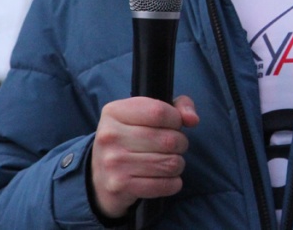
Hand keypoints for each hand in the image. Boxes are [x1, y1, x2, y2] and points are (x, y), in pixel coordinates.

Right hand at [90, 95, 199, 218]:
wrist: (100, 177)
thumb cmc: (130, 139)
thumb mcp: (145, 114)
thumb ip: (177, 107)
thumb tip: (192, 119)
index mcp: (114, 112)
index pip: (159, 112)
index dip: (176, 119)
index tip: (174, 125)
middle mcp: (110, 136)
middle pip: (169, 139)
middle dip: (180, 143)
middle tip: (173, 146)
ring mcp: (113, 162)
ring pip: (171, 163)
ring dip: (177, 164)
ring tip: (169, 161)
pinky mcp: (120, 186)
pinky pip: (165, 184)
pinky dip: (173, 183)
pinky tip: (165, 178)